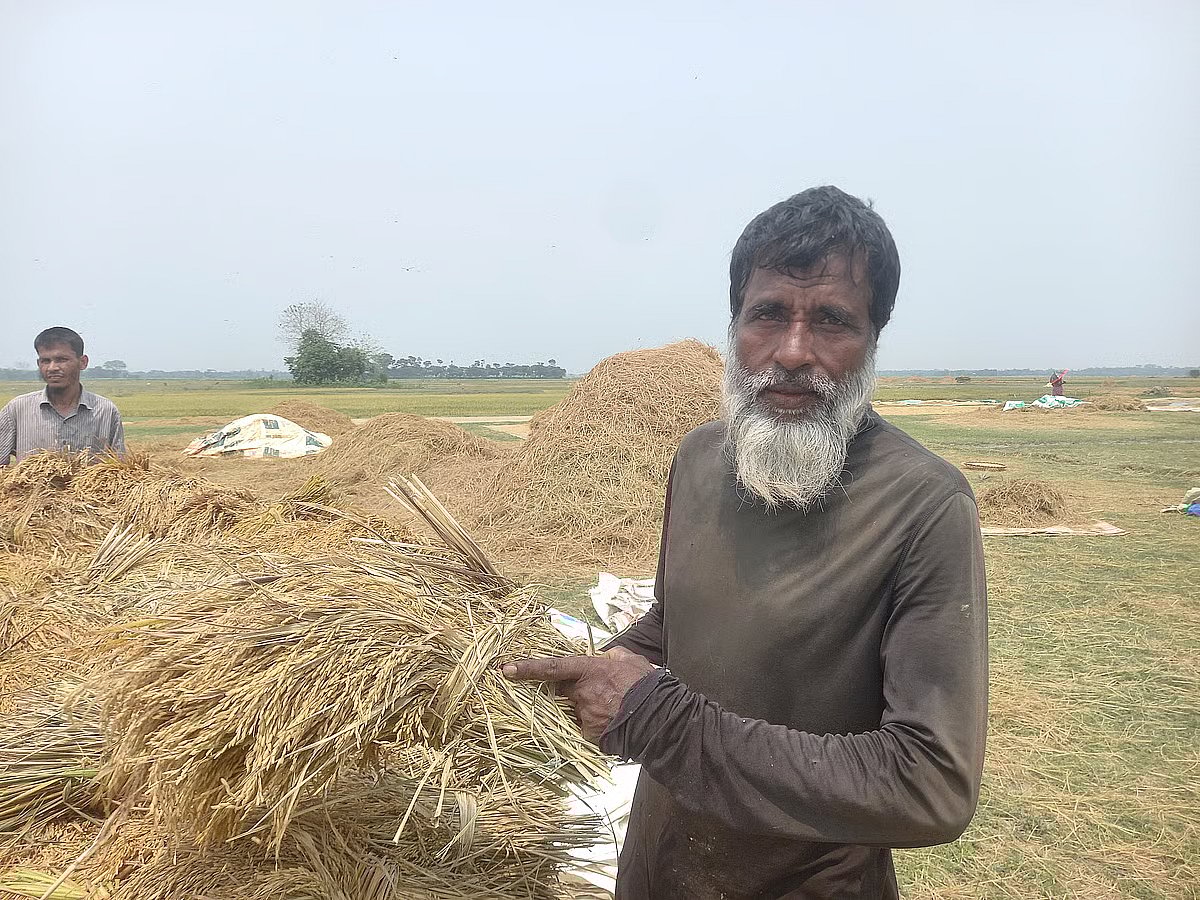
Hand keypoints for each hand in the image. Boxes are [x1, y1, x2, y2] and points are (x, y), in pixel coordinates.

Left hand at [502, 647, 655, 743]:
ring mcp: (584, 715)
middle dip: (572, 691)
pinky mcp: (590, 734)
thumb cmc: (647, 686)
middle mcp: (582, 693)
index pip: (552, 668)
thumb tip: (606, 655)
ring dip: (588, 708)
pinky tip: (613, 722)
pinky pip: (585, 727)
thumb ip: (613, 655)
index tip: (506, 670)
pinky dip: (595, 724)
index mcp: (590, 671)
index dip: (528, 669)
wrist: (659, 719)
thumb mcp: (631, 660)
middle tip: (598, 691)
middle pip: (563, 690)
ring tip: (613, 708)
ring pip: (575, 710)